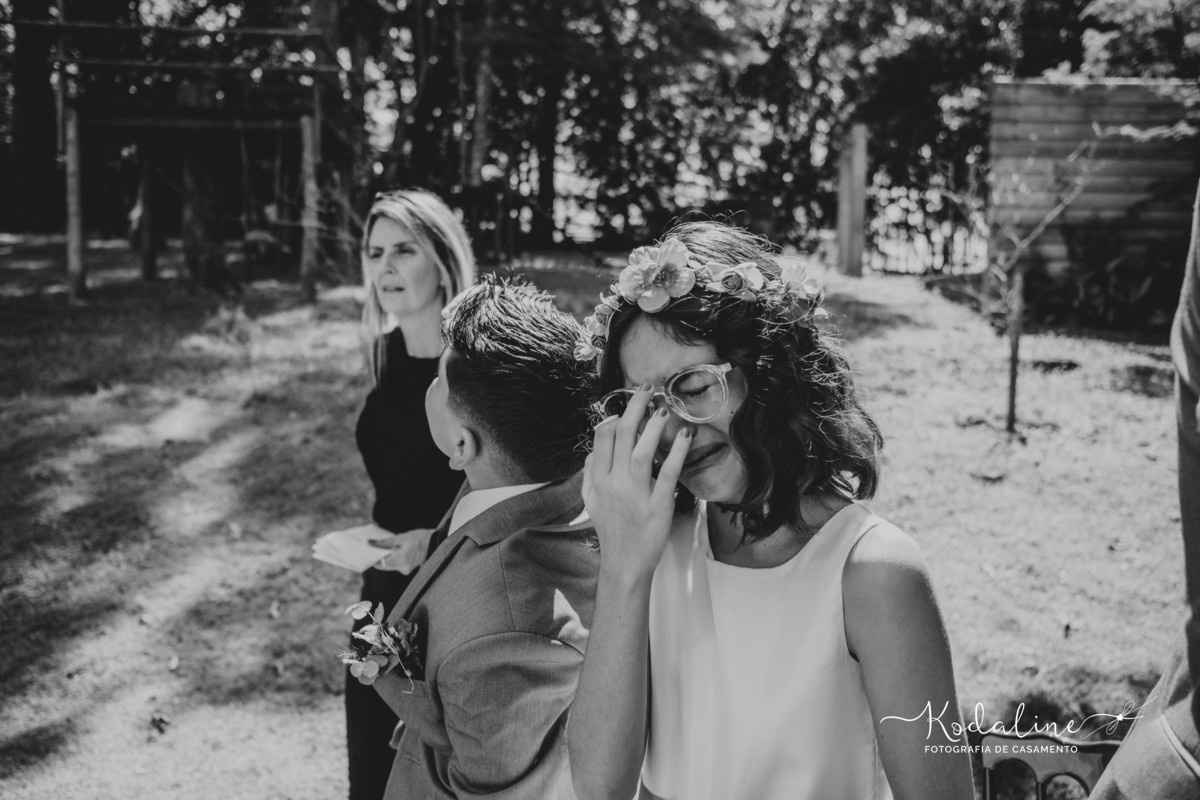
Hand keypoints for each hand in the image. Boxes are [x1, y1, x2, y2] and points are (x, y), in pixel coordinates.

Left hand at [369, 527, 435, 573]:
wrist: (435, 542)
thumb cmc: (420, 538)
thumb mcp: (401, 537)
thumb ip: (385, 542)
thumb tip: (370, 543)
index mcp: (402, 559)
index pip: (381, 564)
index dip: (373, 559)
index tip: (368, 552)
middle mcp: (403, 568)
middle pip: (384, 565)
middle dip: (379, 557)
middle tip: (374, 547)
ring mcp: (406, 570)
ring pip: (390, 565)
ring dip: (386, 557)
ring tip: (386, 547)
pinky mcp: (408, 569)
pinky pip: (396, 565)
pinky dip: (393, 559)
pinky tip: (394, 550)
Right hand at [583, 386, 692, 581]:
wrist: (624, 563)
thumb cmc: (610, 531)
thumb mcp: (591, 501)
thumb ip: (589, 474)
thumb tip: (593, 451)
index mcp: (597, 480)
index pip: (603, 438)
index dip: (616, 416)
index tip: (627, 406)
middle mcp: (614, 484)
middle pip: (622, 437)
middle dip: (635, 408)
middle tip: (647, 390)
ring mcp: (636, 495)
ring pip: (642, 452)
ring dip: (653, 426)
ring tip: (663, 408)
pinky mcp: (658, 506)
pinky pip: (668, 474)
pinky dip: (677, 452)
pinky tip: (685, 435)